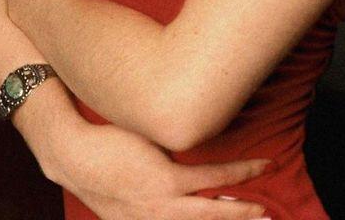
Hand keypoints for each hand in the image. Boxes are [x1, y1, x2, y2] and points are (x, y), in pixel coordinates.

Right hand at [57, 123, 271, 219]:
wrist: (75, 156)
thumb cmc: (116, 137)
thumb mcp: (155, 137)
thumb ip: (181, 147)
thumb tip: (208, 133)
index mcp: (169, 180)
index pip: (219, 178)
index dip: (246, 172)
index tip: (269, 164)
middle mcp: (161, 206)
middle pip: (211, 213)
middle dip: (242, 214)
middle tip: (267, 213)